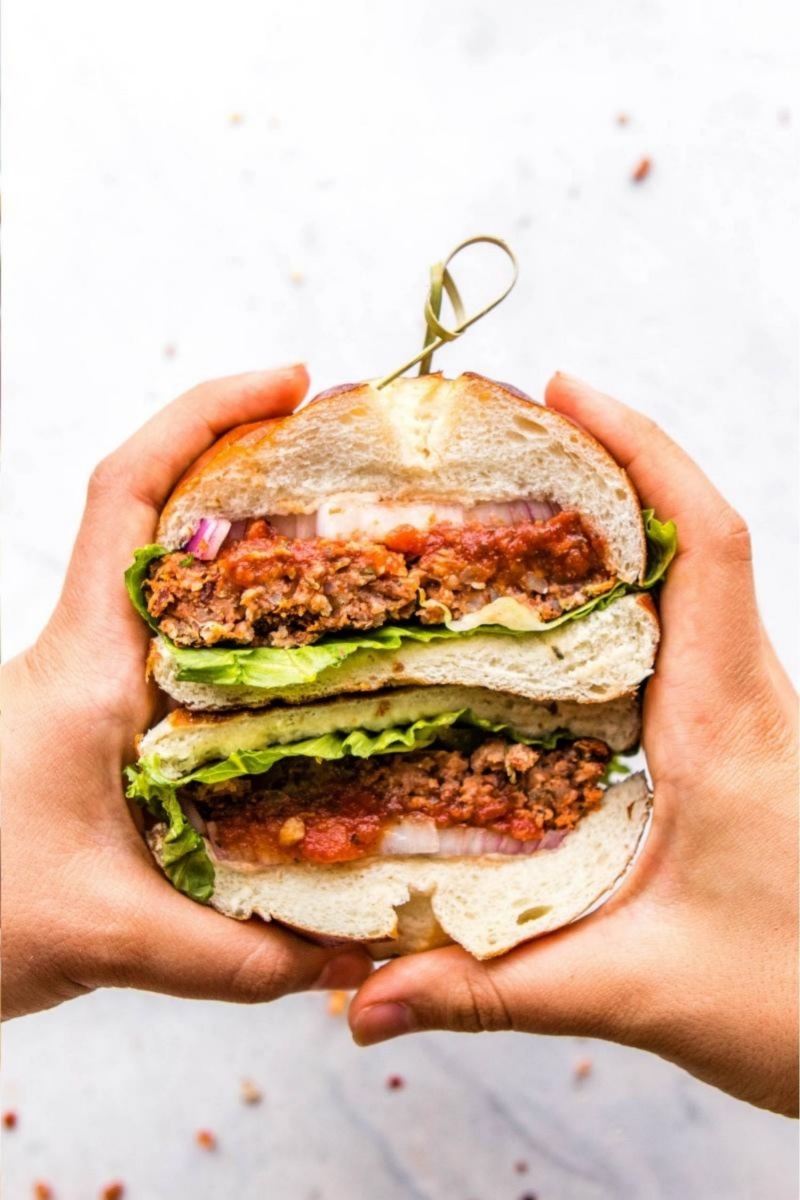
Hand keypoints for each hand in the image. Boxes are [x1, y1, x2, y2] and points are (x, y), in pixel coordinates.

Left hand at [1, 365, 372, 1019]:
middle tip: (352, 455)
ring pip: (178, 577)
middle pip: (166, 509)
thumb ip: (238, 954)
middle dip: (252, 459)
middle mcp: (90, 651)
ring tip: (353, 546)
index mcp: (87, 664)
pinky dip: (244, 633)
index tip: (292, 379)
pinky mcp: (101, 721)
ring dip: (253, 543)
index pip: (128, 495)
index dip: (205, 415)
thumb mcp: (108, 937)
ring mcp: (93, 681)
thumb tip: (350, 958)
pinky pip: (182, 649)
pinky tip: (304, 667)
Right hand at [348, 372, 798, 1115]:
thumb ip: (492, 988)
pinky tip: (551, 609)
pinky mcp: (731, 736)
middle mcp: (742, 693)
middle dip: (609, 462)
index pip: (705, 543)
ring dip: (618, 519)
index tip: (566, 390)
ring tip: (516, 495)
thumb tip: (363, 1001)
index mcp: (724, 721)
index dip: (643, 449)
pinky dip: (626, 586)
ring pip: (691, 577)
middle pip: (692, 533)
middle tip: (509, 431)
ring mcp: (742, 710)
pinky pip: (682, 630)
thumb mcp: (629, 990)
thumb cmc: (786, 1003)